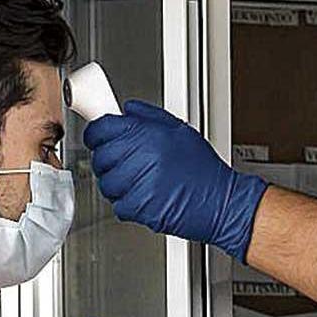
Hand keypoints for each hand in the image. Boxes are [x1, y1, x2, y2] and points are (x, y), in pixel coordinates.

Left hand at [82, 100, 267, 261]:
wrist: (220, 202)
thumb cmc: (203, 170)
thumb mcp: (180, 131)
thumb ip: (150, 117)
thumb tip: (127, 110)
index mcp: (149, 134)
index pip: (102, 129)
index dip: (96, 134)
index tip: (96, 138)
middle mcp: (142, 156)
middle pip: (101, 157)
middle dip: (108, 161)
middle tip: (122, 164)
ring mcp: (139, 183)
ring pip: (107, 183)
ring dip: (117, 185)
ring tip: (138, 183)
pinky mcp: (140, 207)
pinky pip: (118, 206)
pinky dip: (128, 205)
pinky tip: (145, 198)